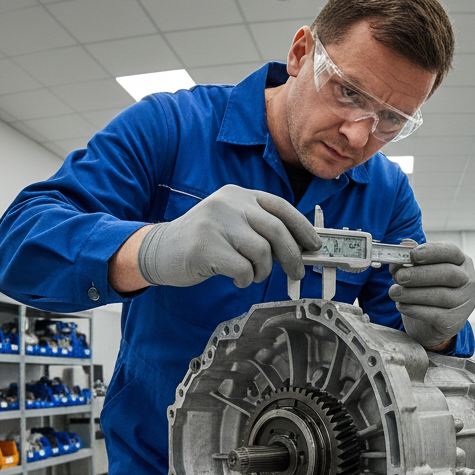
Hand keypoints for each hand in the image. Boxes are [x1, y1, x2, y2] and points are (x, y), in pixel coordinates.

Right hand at [136, 185, 320, 288]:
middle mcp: (229, 203)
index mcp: (239, 194)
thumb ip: (259, 227)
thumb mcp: (231, 222)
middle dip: (292, 256)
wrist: (159, 250)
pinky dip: (246, 279)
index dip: (302, 228)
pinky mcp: (206, 247)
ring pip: (262, 252)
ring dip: (263, 271)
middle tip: (297, 272)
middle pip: (276, 230)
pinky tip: (236, 279)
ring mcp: (216, 223)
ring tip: (252, 274)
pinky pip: (243, 269)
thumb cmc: (203, 241)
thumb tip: (299, 247)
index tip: (314, 246)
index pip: (281, 207)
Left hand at [388, 242, 474, 348]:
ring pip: (441, 295)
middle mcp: (469, 281)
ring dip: (412, 293)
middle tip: (398, 277)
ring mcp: (465, 303)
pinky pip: (435, 315)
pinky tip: (401, 305)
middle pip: (448, 274)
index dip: (432, 251)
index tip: (413, 255)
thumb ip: (410, 258)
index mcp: (462, 262)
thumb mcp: (416, 271)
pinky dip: (414, 309)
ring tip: (394, 292)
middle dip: (420, 274)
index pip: (451, 252)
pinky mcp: (455, 322)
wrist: (428, 324)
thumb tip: (405, 244)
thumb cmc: (425, 290)